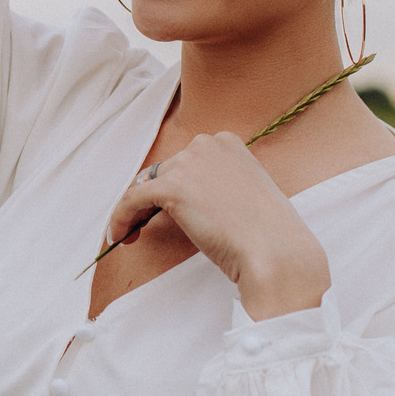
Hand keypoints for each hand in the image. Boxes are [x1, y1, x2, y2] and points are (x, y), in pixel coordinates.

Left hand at [105, 131, 331, 320]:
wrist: (276, 253)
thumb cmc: (269, 235)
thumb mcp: (246, 195)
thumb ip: (219, 186)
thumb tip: (187, 200)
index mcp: (227, 142)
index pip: (186, 161)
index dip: (173, 187)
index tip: (166, 212)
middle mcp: (206, 144)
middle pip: (164, 170)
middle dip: (154, 199)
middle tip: (145, 226)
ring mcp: (189, 163)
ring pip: (145, 185)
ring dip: (134, 210)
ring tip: (130, 234)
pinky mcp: (172, 187)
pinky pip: (131, 200)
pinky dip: (119, 218)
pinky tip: (117, 237)